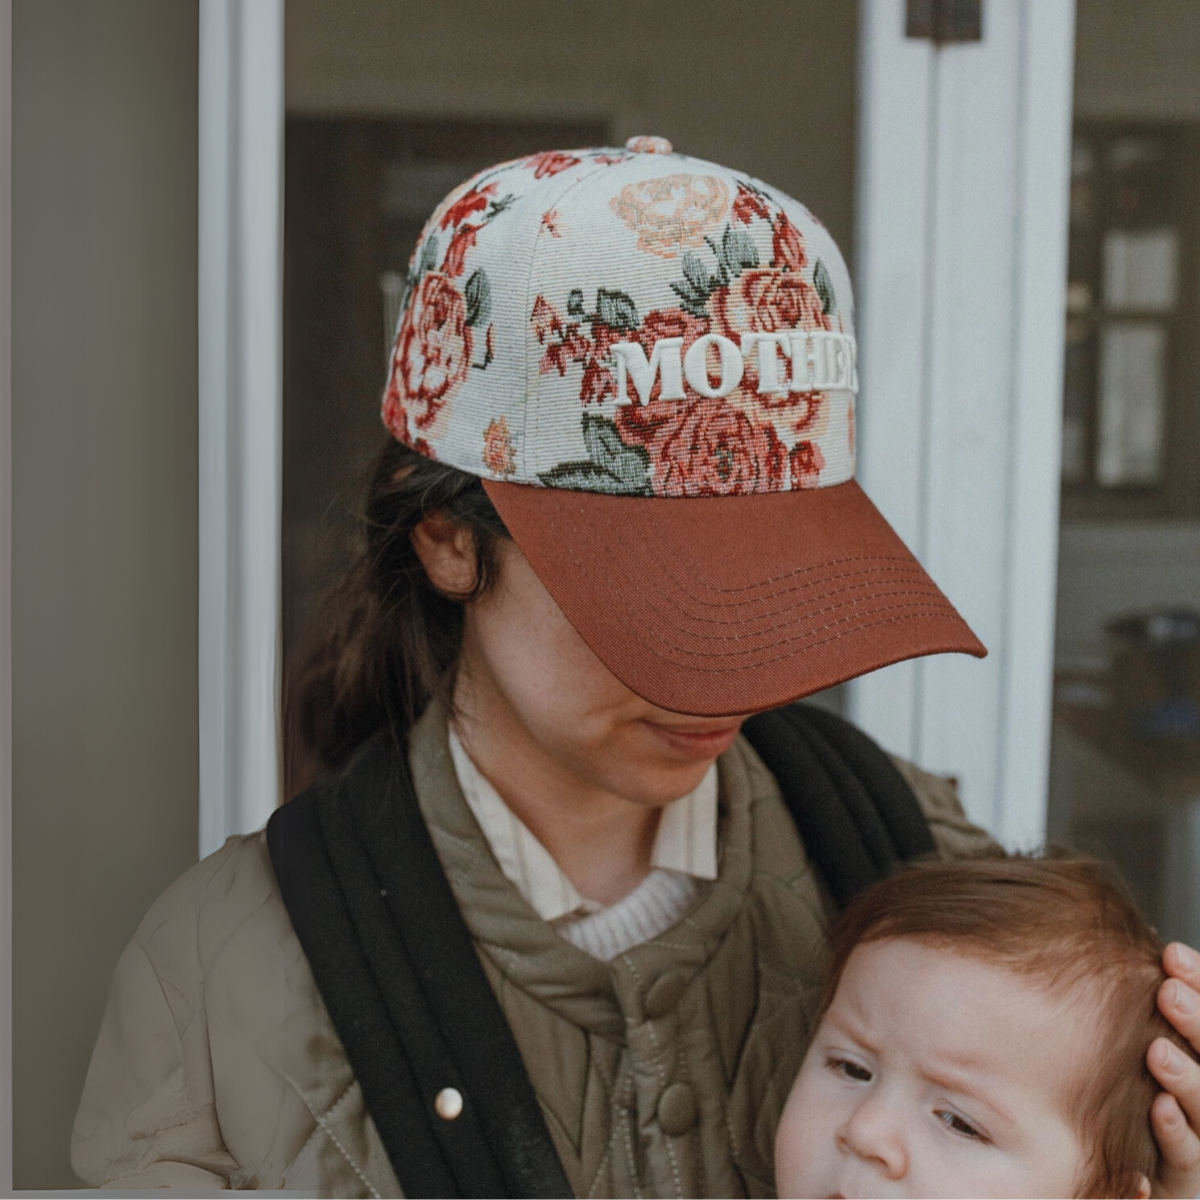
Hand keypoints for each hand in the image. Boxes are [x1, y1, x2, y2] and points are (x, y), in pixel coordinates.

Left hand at [1148, 942, 1199, 1196]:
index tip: (1171, 954)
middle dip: (1199, 1024)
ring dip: (1188, 1080)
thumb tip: (1144, 951)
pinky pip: (1184, 1161)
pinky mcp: (1184, 1180)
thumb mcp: (1149, 1049)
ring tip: (1157, 1052)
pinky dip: (1176, 1138)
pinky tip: (1159, 1111)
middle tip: (1167, 992)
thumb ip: (1153, 1011)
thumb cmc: (1141, 1100)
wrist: (1138, 1176)